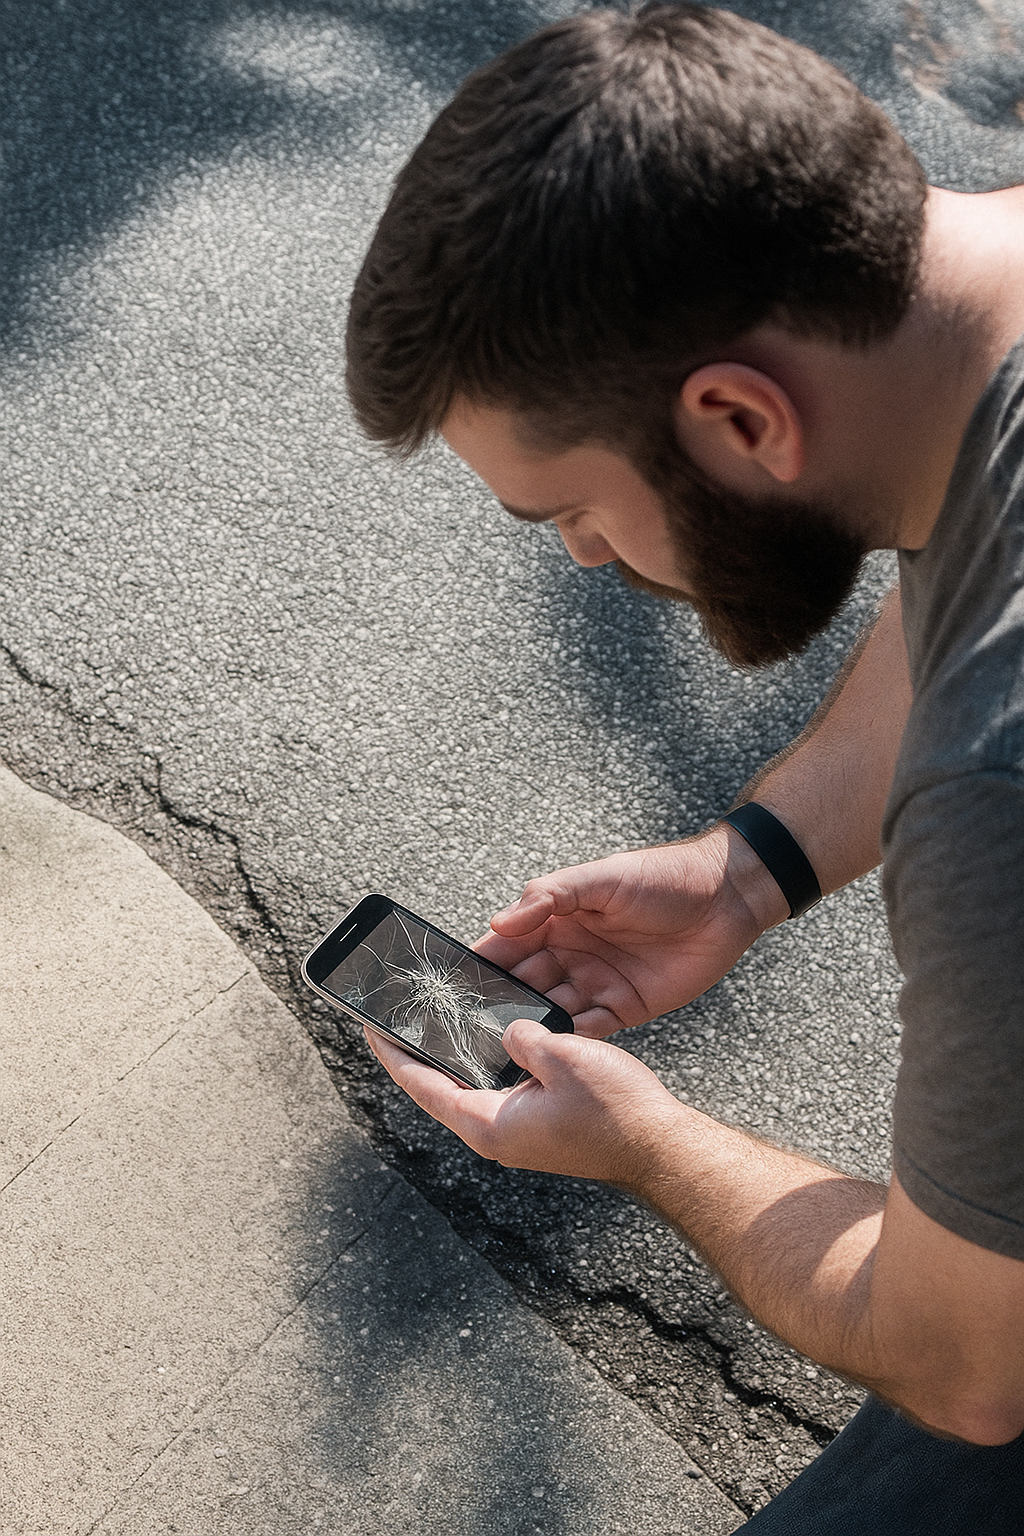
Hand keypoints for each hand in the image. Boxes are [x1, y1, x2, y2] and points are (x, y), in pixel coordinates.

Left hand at [365, 1018, 681, 1183]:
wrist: (661, 1147)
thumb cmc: (615, 1113)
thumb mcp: (559, 1055)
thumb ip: (521, 1037)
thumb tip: (511, 1032)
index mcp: (488, 1124)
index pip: (422, 1085)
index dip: (392, 1052)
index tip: (369, 1027)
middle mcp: (497, 1133)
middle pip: (443, 1085)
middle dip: (421, 1049)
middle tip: (400, 1015)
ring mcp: (520, 1131)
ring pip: (476, 1084)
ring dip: (460, 1053)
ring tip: (443, 1017)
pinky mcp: (541, 1124)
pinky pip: (506, 1086)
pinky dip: (494, 1059)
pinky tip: (499, 1032)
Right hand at [475, 825, 786, 1036]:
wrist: (728, 898)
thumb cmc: (664, 876)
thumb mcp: (601, 878)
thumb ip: (548, 897)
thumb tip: (498, 922)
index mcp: (558, 918)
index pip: (507, 944)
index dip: (479, 963)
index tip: (448, 984)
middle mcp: (570, 952)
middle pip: (522, 984)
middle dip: (497, 1004)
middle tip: (467, 1029)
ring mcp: (596, 981)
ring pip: (550, 1011)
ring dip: (529, 1028)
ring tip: (500, 1050)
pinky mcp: (625, 1006)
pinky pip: (588, 1030)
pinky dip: (568, 1042)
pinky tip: (549, 1055)